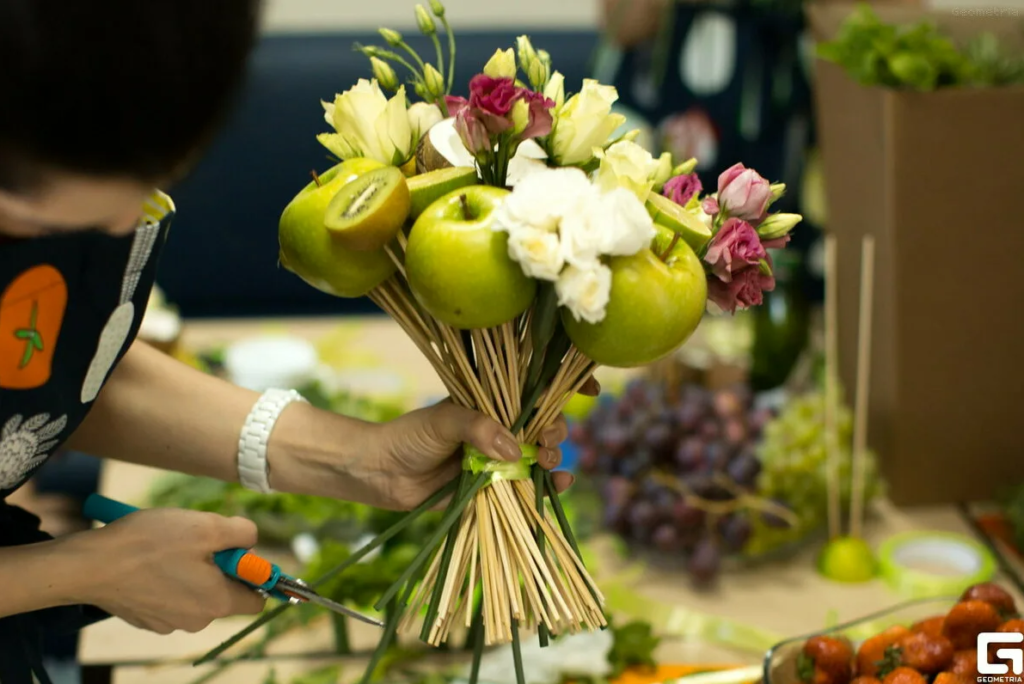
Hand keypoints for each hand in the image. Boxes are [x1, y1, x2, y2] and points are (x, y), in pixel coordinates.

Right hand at [70, 508, 264, 633]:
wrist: (89, 565)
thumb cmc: (151, 544)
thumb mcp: (208, 526)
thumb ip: (243, 533)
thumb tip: (251, 539)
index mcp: (217, 603)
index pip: (257, 599)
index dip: (254, 572)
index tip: (237, 550)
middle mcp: (196, 620)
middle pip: (224, 591)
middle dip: (218, 564)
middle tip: (197, 539)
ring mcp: (168, 622)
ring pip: (196, 590)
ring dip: (191, 567)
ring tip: (169, 546)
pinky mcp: (145, 617)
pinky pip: (170, 595)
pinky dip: (167, 577)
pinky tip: (150, 559)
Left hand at [364, 377, 599, 509]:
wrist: (380, 473)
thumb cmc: (408, 437)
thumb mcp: (443, 422)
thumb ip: (478, 429)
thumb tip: (516, 447)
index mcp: (490, 403)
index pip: (533, 389)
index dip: (564, 386)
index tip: (589, 388)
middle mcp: (499, 428)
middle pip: (543, 424)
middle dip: (556, 429)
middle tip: (548, 439)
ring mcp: (498, 457)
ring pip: (540, 455)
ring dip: (553, 457)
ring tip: (548, 462)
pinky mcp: (494, 487)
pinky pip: (528, 485)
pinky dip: (548, 486)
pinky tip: (561, 484)